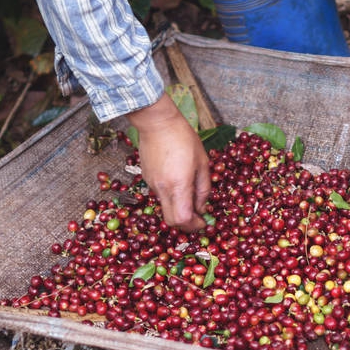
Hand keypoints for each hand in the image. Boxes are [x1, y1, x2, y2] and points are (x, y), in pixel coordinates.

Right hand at [126, 94, 210, 232]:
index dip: (194, 226)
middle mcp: (162, 189)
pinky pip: (160, 195)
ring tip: (190, 194)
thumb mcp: (202, 163)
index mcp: (178, 185)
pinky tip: (177, 181)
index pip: (182, 219)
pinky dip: (170, 196)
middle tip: (197, 217)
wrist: (157, 123)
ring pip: (165, 207)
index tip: (203, 222)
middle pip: (171, 220)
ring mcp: (152, 185)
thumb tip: (202, 208)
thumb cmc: (183, 138)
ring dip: (178, 208)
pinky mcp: (146, 178)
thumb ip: (203, 188)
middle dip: (185, 224)